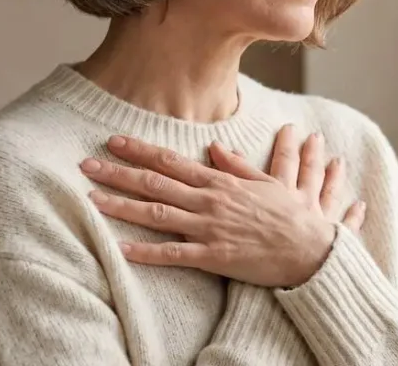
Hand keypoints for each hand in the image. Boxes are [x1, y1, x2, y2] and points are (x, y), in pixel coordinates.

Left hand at [80, 125, 366, 287]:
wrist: (311, 248)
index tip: (114, 141)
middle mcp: (210, 201)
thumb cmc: (291, 215)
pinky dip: (147, 252)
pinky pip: (174, 254)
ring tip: (91, 200)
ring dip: (122, 207)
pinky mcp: (214, 257)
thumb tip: (213, 147)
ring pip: (157, 215)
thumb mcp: (267, 182)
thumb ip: (236, 165)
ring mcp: (210, 228)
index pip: (172, 162)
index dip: (140, 151)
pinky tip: (121, 249)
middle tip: (86, 165)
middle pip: (155, 184)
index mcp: (221, 182)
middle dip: (118, 173)